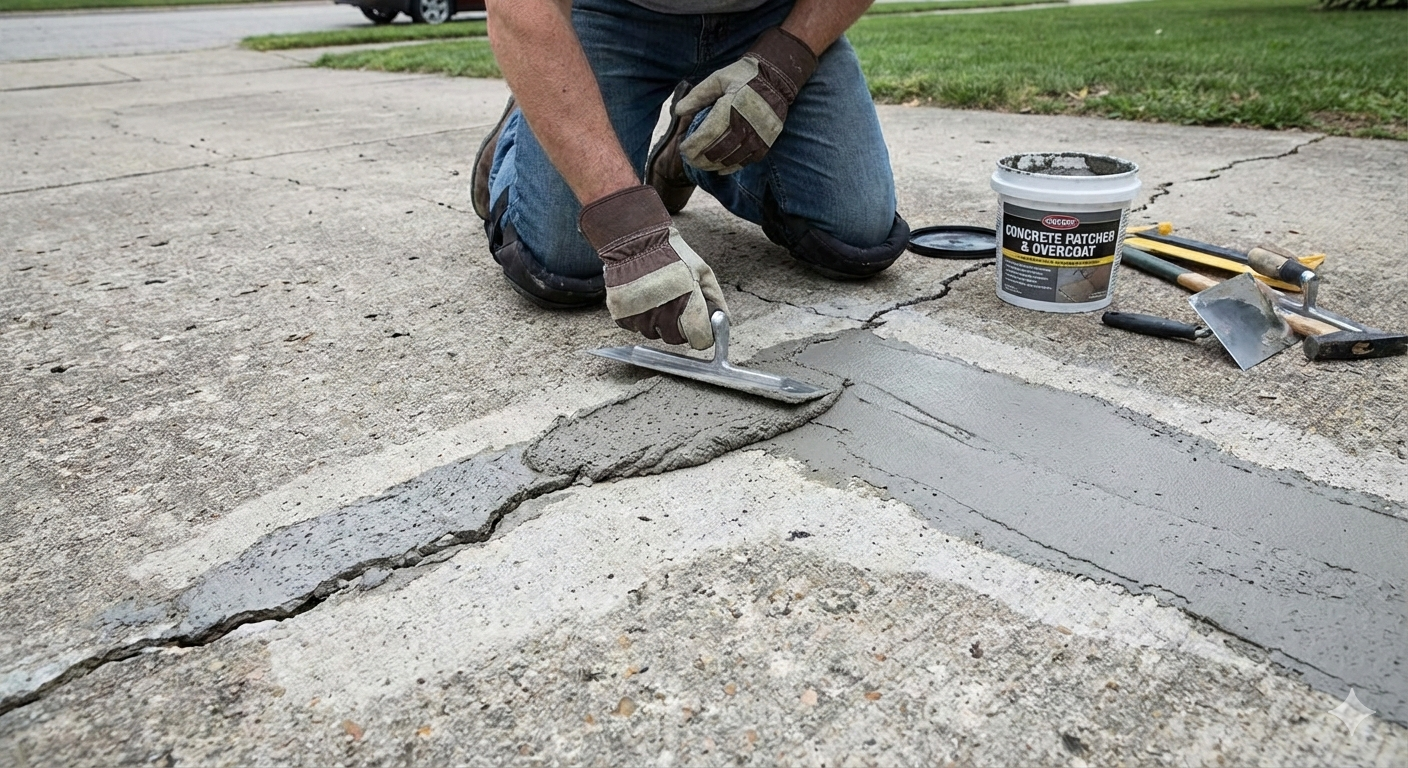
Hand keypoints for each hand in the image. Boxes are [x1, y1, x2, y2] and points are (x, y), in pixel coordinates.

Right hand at [578, 186, 728, 349]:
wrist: (636, 241)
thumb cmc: (673, 254)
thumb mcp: (703, 272)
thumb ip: (716, 300)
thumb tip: (725, 321)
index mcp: (687, 306)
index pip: (700, 340)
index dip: (702, 334)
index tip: (698, 327)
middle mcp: (662, 315)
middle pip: (675, 339)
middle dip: (679, 327)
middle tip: (676, 306)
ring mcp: (640, 316)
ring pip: (653, 334)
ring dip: (657, 322)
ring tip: (658, 297)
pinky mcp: (621, 315)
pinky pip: (634, 327)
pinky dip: (638, 317)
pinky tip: (642, 298)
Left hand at [674, 27, 817, 174]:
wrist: (776, 79)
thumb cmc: (743, 76)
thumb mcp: (718, 79)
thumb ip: (698, 95)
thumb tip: (679, 111)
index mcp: (731, 107)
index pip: (707, 135)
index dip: (692, 146)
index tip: (682, 149)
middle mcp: (745, 125)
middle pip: (717, 151)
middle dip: (699, 159)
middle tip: (689, 159)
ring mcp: (758, 136)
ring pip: (730, 159)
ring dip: (712, 165)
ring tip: (701, 164)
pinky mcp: (766, 142)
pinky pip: (746, 161)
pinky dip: (731, 168)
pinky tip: (719, 169)